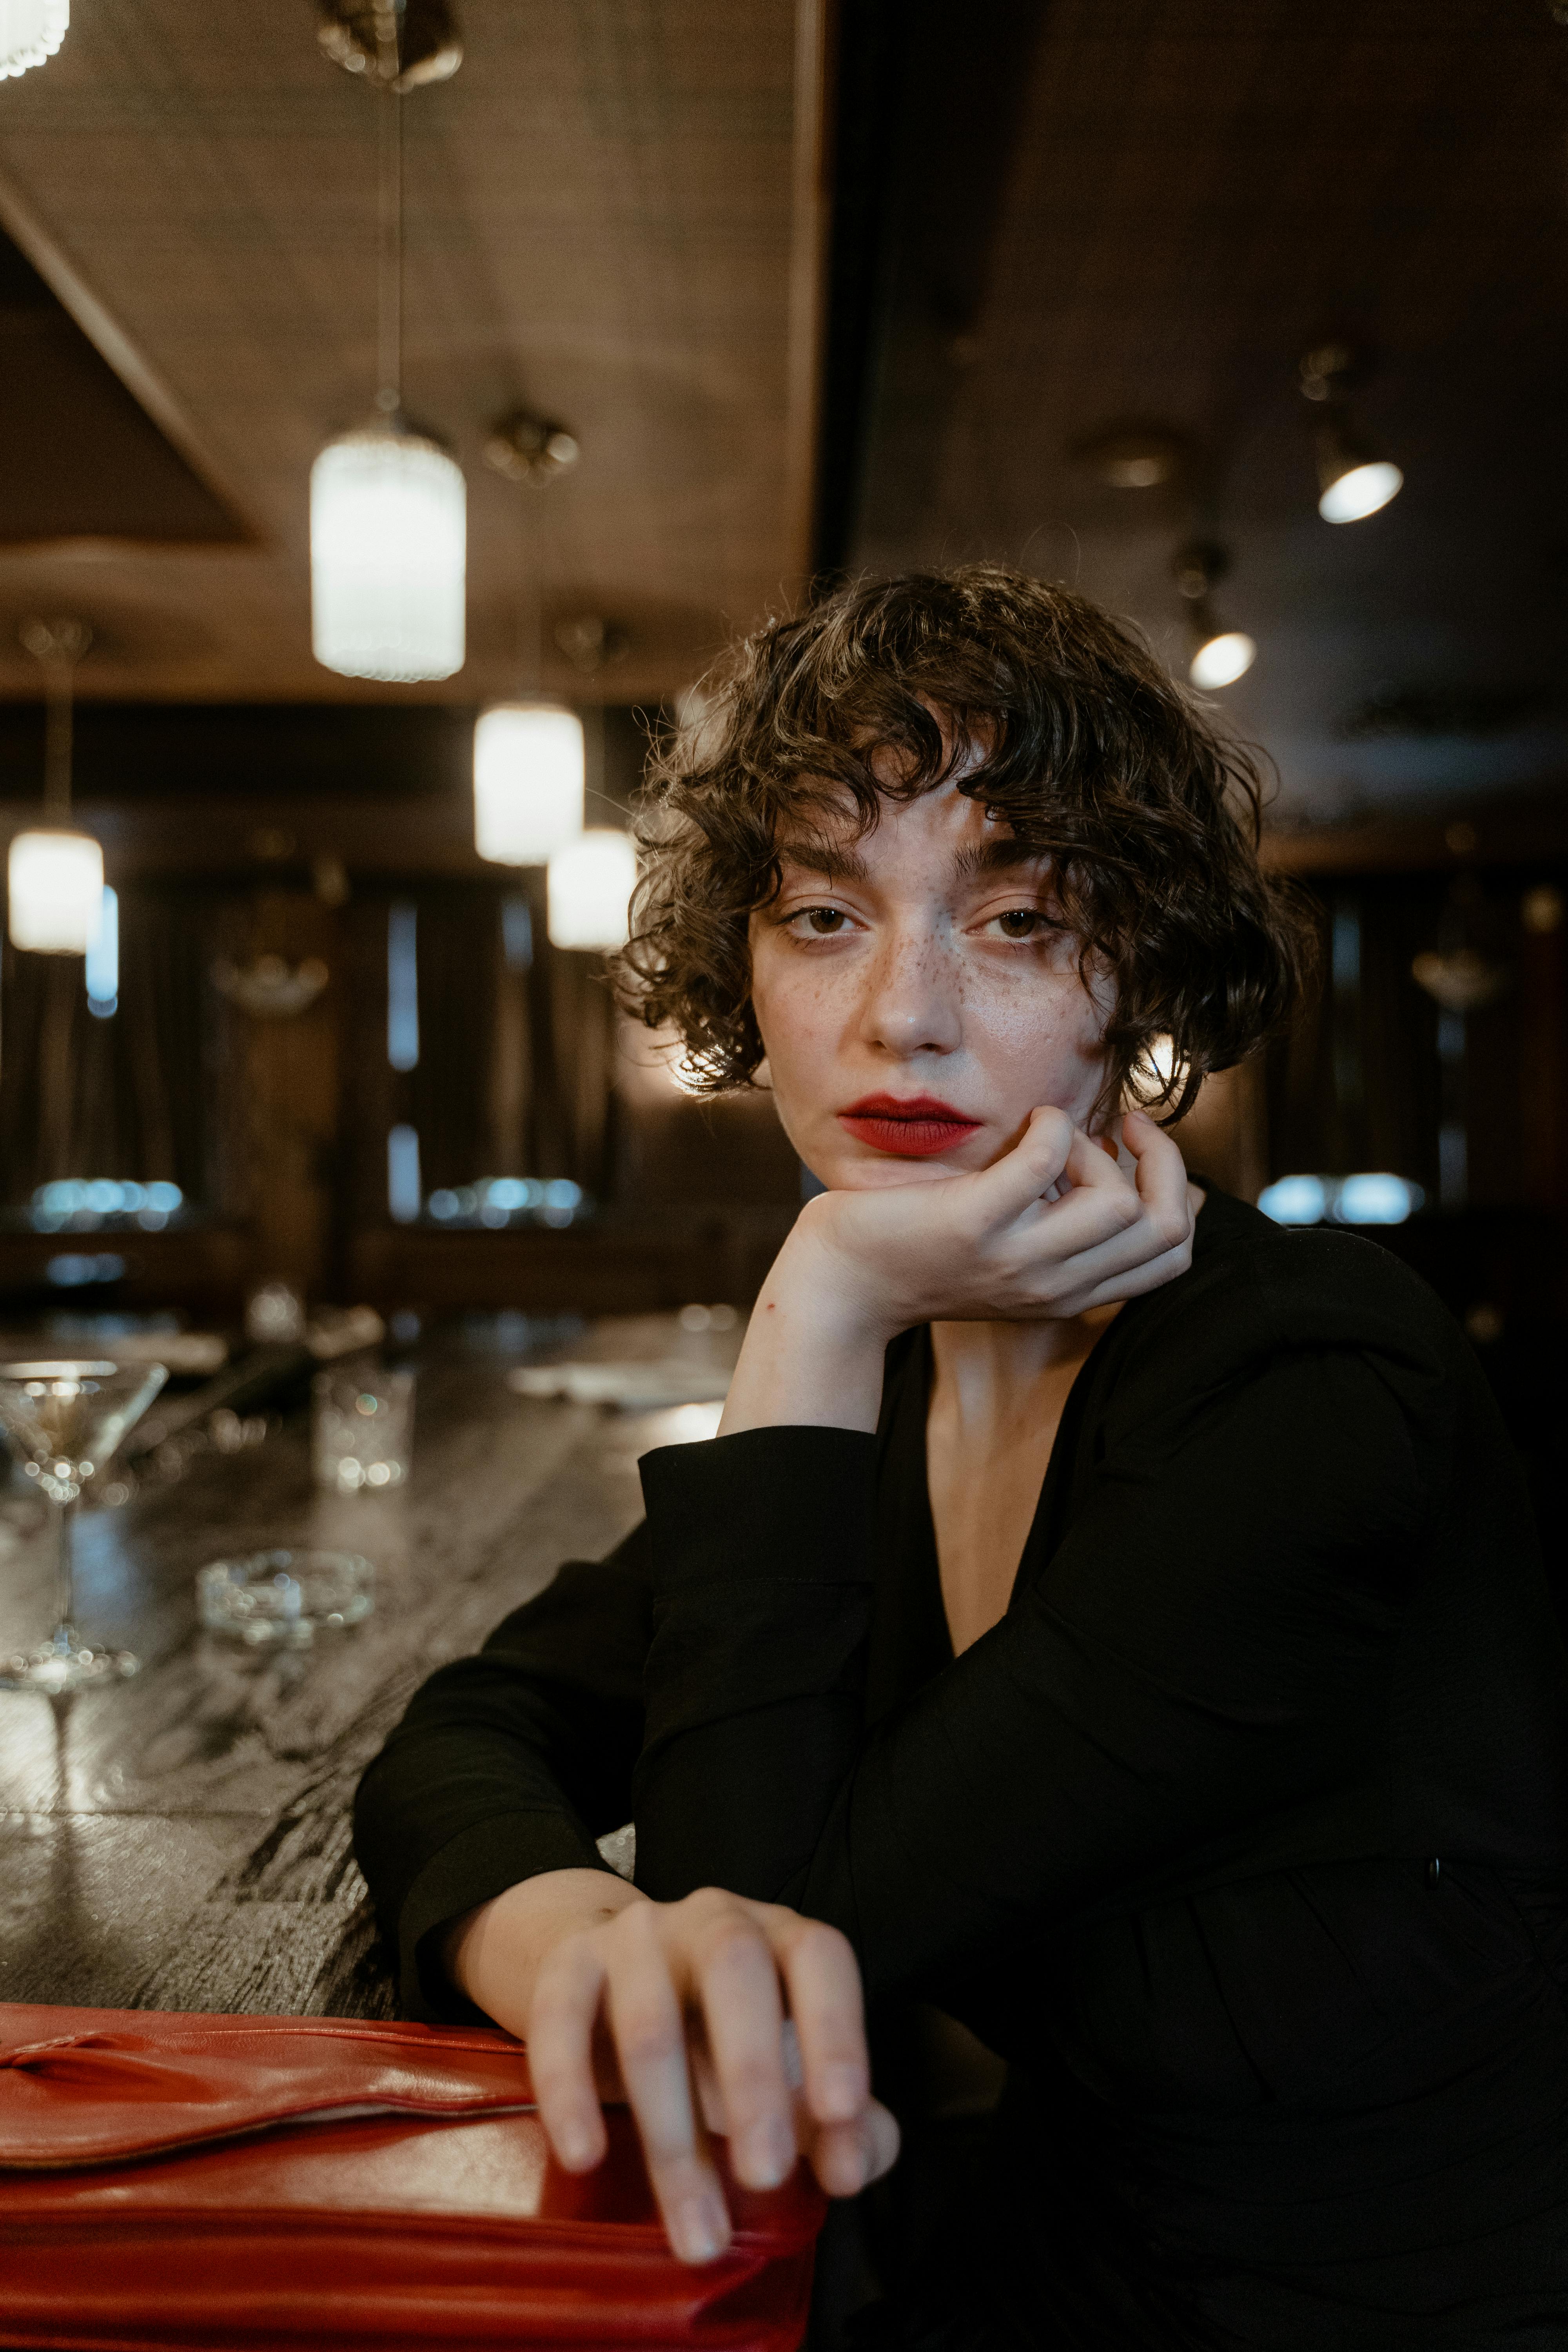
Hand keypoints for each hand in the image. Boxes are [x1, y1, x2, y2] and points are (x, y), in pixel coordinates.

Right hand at [449, 1869, 898, 2266]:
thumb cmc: (722, 2036)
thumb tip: (856, 2164)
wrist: (615, 1978)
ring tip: (698, 2231)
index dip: (835, 2030)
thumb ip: (839, 2118)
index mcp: (780, 1937)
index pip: (820, 1957)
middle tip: (766, 2177)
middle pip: (735, 1970)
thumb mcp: (787, 2068)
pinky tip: (587, 2157)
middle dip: (753, 2077)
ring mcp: (636, 1935)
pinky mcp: (569, 1965)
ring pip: (650, 2021)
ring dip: (673, 2135)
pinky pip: (561, 2019)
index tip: (841, 2114)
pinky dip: (571, 2093)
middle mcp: (713, 1919)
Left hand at [721, 1107, 1195, 1433]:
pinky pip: (1047, 1160)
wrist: (842, 1285)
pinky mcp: (976, 1224)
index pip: (1173, 1256)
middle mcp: (1054, 1286)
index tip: (1137, 1152)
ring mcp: (1018, 1259)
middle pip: (1163, 1229)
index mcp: (1069, 1293)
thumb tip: (1119, 1163)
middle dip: (1160, 1160)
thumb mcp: (1011, 1254)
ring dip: (1096, 1148)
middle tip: (1120, 1126)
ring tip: (1053, 1138)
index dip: (1176, 1192)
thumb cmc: (921, 1253)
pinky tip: (1028, 1124)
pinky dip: (1050, 1126)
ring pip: (1119, 1203)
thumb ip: (1062, 1226)